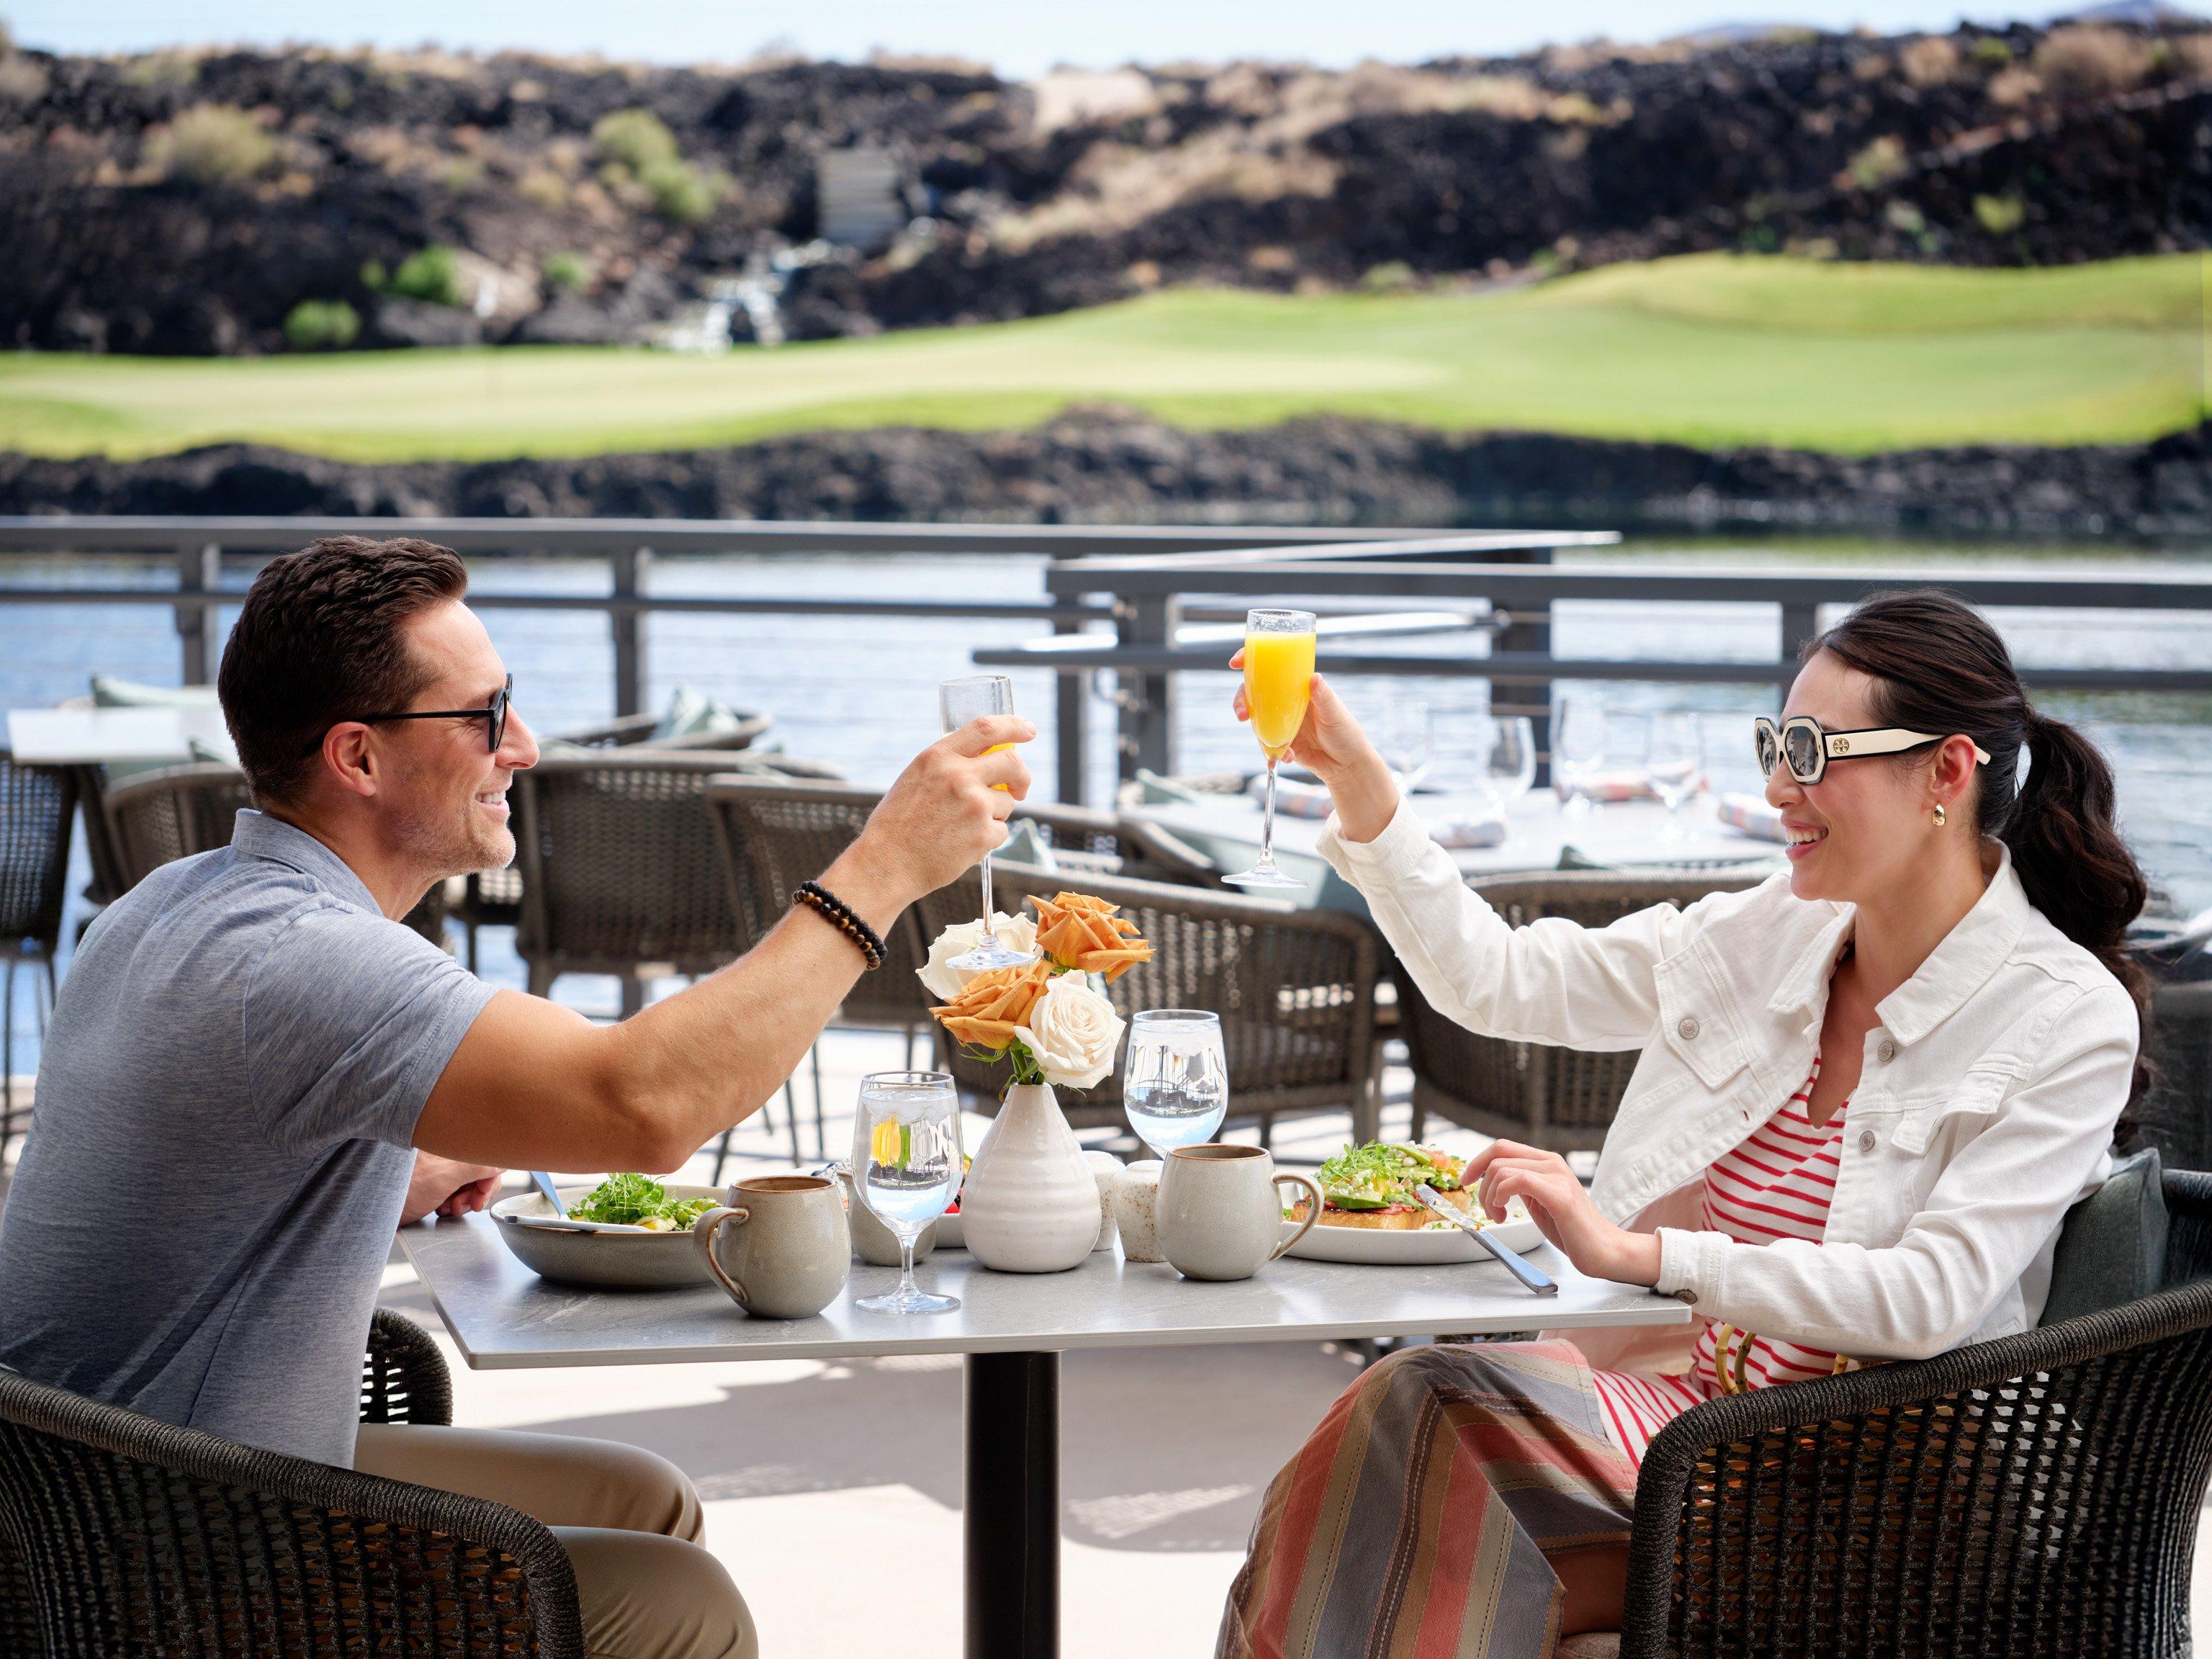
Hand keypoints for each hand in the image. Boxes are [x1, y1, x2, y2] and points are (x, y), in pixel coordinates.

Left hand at [401, 1152, 504, 1225]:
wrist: (370, 1206)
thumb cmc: (401, 1189)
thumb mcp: (445, 1177)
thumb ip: (478, 1166)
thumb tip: (502, 1161)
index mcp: (452, 1144)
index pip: (488, 1156)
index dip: (489, 1179)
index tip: (480, 1197)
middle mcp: (448, 1152)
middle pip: (481, 1170)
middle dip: (475, 1192)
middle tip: (463, 1207)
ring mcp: (441, 1167)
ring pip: (468, 1182)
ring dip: (463, 1200)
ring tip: (446, 1209)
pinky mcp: (433, 1180)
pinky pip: (455, 1190)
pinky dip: (452, 1202)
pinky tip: (439, 1209)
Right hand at [839, 714, 1033, 913]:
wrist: (887, 864)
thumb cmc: (898, 824)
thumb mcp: (916, 778)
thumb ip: (949, 764)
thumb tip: (988, 758)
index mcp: (938, 757)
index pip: (988, 728)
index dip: (1014, 726)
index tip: (1028, 730)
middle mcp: (959, 775)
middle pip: (1013, 763)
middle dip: (1022, 776)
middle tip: (1020, 788)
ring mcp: (974, 805)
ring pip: (1007, 802)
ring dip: (995, 814)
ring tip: (963, 827)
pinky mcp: (983, 834)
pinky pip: (1001, 831)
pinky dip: (988, 838)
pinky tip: (962, 844)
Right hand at [1228, 655, 1397, 841]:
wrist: (1346, 766)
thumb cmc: (1346, 733)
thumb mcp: (1336, 714)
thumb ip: (1324, 697)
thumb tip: (1314, 677)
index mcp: (1299, 687)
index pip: (1273, 668)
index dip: (1252, 661)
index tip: (1236, 662)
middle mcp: (1287, 701)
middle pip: (1254, 692)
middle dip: (1241, 700)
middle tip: (1242, 714)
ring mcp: (1281, 721)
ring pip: (1256, 718)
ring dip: (1253, 728)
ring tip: (1265, 744)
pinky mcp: (1280, 742)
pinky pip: (1266, 743)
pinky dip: (1270, 751)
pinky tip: (1285, 757)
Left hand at [1460, 1140, 1660, 1286]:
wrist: (1604, 1251)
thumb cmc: (1571, 1230)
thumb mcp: (1538, 1200)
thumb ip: (1520, 1185)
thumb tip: (1492, 1178)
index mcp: (1546, 1161)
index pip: (1502, 1147)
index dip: (1477, 1161)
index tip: (1466, 1181)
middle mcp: (1552, 1163)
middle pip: (1498, 1155)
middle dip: (1481, 1182)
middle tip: (1488, 1210)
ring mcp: (1557, 1176)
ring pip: (1502, 1169)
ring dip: (1490, 1196)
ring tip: (1499, 1218)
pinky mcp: (1560, 1196)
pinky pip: (1518, 1180)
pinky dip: (1501, 1196)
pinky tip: (1505, 1215)